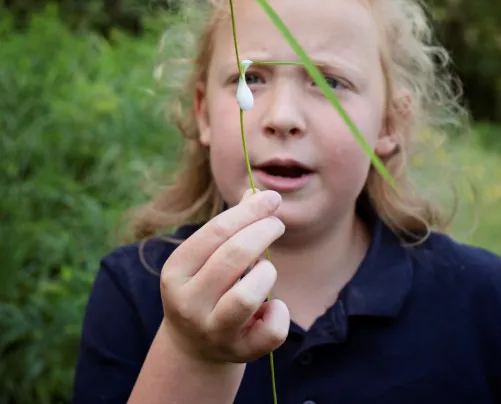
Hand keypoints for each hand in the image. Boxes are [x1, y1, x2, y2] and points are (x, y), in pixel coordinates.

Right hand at [159, 189, 288, 365]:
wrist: (195, 345)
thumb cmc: (208, 285)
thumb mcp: (209, 255)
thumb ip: (232, 224)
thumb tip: (257, 193)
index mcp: (176, 271)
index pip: (216, 231)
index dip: (249, 212)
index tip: (272, 199)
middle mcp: (188, 302)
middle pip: (234, 256)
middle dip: (263, 232)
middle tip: (277, 224)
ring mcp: (213, 330)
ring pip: (247, 296)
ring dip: (267, 274)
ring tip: (267, 269)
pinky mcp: (239, 352)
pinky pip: (271, 331)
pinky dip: (279, 313)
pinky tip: (273, 306)